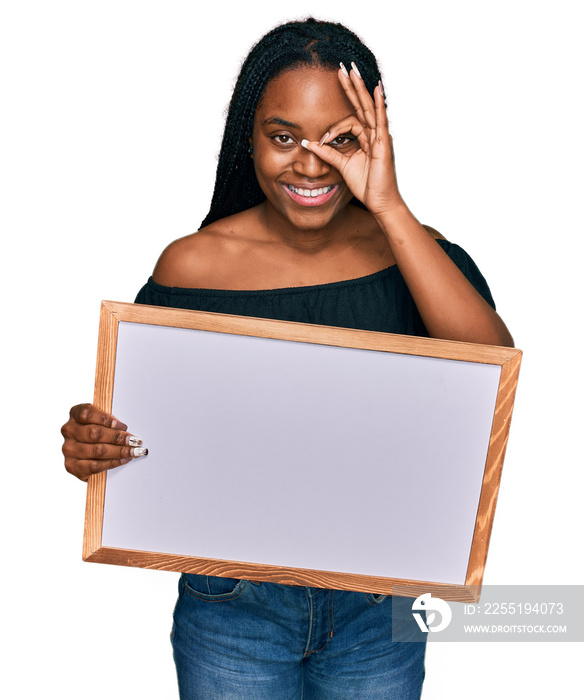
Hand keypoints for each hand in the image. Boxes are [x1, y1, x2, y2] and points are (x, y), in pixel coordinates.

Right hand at [61, 404, 146, 480]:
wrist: (86, 455)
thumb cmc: (98, 433)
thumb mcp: (102, 421)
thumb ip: (110, 421)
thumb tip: (127, 429)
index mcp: (75, 414)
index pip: (87, 414)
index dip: (106, 420)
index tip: (123, 426)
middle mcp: (69, 430)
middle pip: (94, 433)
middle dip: (118, 438)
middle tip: (134, 441)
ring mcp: (68, 449)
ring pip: (97, 450)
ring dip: (119, 451)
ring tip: (133, 451)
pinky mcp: (71, 466)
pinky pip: (94, 465)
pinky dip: (112, 463)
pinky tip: (123, 460)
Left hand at [303, 63, 402, 216]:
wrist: (379, 201)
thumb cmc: (366, 185)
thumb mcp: (342, 166)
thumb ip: (327, 153)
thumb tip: (309, 143)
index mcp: (365, 138)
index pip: (349, 120)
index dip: (332, 127)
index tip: (321, 140)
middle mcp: (374, 134)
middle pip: (361, 105)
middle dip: (351, 86)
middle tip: (343, 67)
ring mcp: (380, 137)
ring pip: (368, 108)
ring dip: (360, 89)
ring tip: (353, 71)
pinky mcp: (383, 144)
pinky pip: (380, 120)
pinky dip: (378, 105)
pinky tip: (376, 90)